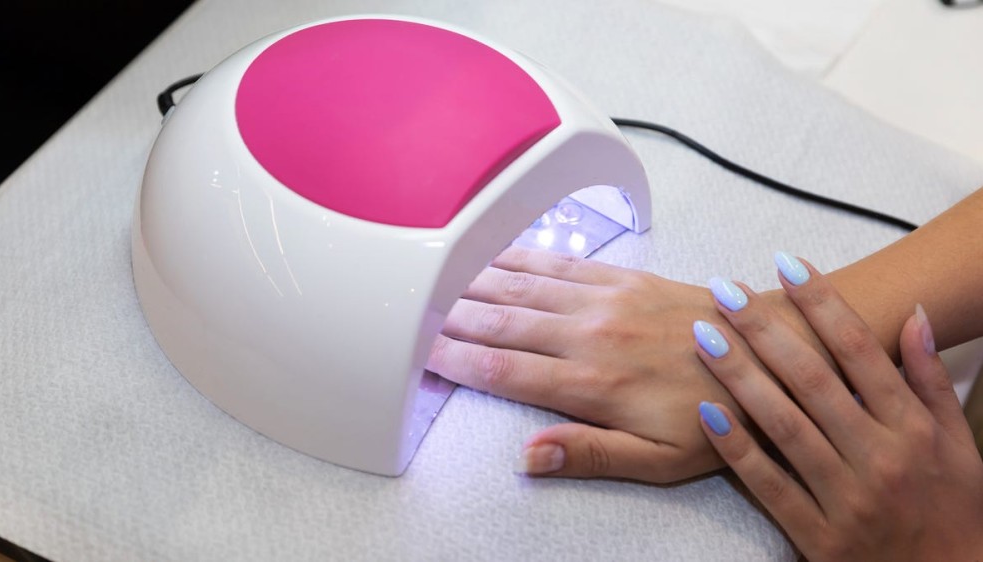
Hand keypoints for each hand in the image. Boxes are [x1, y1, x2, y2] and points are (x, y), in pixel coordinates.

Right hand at [427, 246, 777, 481]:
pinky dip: (521, 259)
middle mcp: (591, 334)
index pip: (506, 371)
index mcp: (593, 384)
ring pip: (523, 287)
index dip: (458, 362)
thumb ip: (589, 454)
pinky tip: (496, 256)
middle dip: (452, 318)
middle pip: (502, 323)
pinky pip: (560, 263)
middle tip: (411, 313)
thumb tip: (529, 456)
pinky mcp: (624, 278)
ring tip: (437, 282)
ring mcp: (606, 300)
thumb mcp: (658, 460)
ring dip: (476, 285)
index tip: (423, 355)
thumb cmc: (716, 417)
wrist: (769, 355)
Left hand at [695, 254, 982, 559]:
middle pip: (812, 379)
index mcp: (913, 428)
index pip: (860, 350)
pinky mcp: (818, 536)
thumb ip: (932, 379)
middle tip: (724, 291)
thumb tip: (916, 315)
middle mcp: (880, 456)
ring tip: (704, 336)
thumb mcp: (959, 444)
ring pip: (784, 425)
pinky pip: (769, 485)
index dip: (822, 303)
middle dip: (765, 329)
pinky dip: (737, 449)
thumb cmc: (951, 509)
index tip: (787, 264)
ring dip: (740, 377)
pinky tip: (706, 412)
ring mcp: (846, 497)